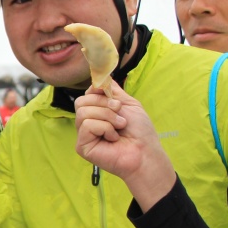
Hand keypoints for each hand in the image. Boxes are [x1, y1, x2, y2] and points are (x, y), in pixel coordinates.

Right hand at [74, 83, 175, 208]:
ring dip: (107, 116)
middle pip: (81, 101)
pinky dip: (104, 128)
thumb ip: (112, 90)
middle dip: (103, 104)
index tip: (114, 97)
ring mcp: (84, 134)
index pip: (86, 94)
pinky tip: (113, 138)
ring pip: (83, 112)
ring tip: (119, 126)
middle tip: (120, 113)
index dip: (97, 91)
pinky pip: (87, 125)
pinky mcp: (82, 146)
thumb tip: (101, 76)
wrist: (145, 152)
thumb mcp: (128, 104)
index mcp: (97, 112)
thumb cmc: (140, 132)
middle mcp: (88, 122)